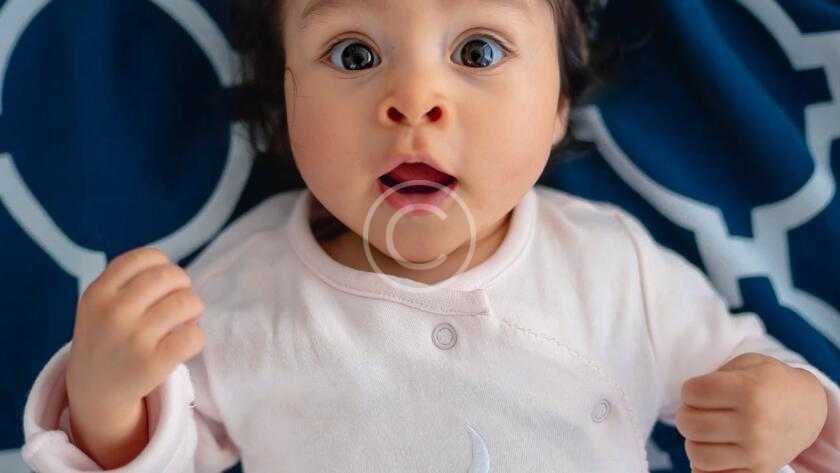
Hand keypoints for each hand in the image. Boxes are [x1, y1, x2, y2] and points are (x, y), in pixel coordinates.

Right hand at [66, 246, 206, 413]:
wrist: (94, 390)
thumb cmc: (108, 337)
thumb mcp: (100, 303)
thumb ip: (129, 281)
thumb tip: (175, 272)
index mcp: (98, 292)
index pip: (145, 257)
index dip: (164, 265)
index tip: (163, 282)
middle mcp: (113, 313)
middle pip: (170, 276)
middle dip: (183, 285)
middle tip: (179, 303)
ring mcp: (132, 339)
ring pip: (187, 302)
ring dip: (194, 309)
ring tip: (184, 321)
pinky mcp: (152, 364)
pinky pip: (194, 336)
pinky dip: (197, 337)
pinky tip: (184, 343)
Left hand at [676, 352, 827, 472]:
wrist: (807, 408)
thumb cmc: (767, 383)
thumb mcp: (746, 364)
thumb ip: (713, 377)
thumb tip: (687, 406)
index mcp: (749, 391)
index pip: (691, 392)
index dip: (690, 390)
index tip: (701, 390)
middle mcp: (753, 424)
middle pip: (688, 424)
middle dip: (687, 415)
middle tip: (702, 412)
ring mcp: (757, 452)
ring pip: (696, 453)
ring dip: (695, 441)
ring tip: (709, 432)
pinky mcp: (758, 471)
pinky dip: (706, 464)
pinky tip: (716, 449)